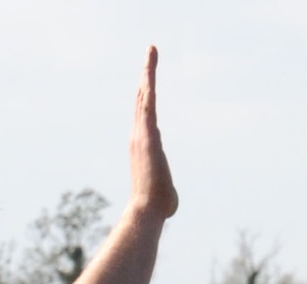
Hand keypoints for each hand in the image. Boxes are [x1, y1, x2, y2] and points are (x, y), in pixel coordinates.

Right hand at [130, 46, 178, 219]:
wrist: (147, 209)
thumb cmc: (157, 206)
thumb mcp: (163, 191)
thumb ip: (165, 186)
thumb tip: (167, 198)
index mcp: (142, 144)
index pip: (144, 113)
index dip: (146, 94)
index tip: (148, 78)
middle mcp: (138, 134)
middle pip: (142, 98)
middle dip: (146, 74)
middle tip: (150, 51)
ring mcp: (141, 133)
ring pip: (145, 96)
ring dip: (148, 72)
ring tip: (151, 50)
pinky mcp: (147, 135)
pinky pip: (149, 104)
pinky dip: (149, 86)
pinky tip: (150, 70)